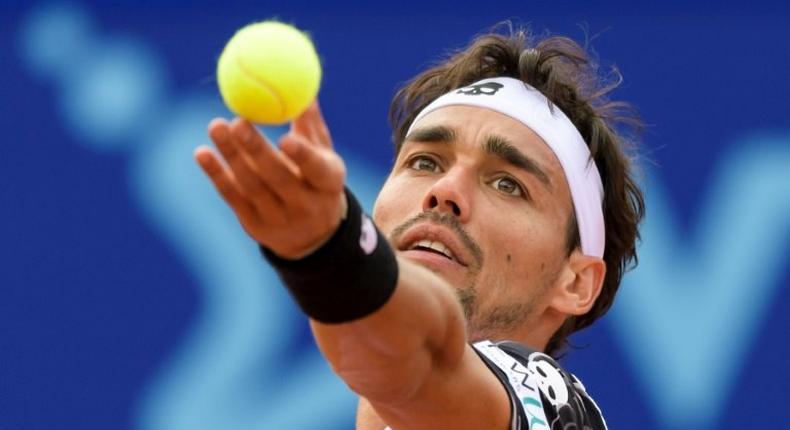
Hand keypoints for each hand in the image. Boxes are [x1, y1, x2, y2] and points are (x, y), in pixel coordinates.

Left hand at [194, 102, 346, 258]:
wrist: (310, 235)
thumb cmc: (316, 182)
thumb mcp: (323, 157)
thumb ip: (311, 127)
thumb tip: (304, 90)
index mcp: (328, 185)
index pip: (317, 171)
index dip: (303, 156)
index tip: (285, 137)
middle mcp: (306, 206)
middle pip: (279, 178)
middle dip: (257, 150)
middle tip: (238, 122)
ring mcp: (279, 219)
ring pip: (252, 186)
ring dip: (232, 156)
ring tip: (216, 126)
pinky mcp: (255, 226)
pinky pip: (233, 197)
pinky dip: (217, 175)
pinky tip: (203, 154)